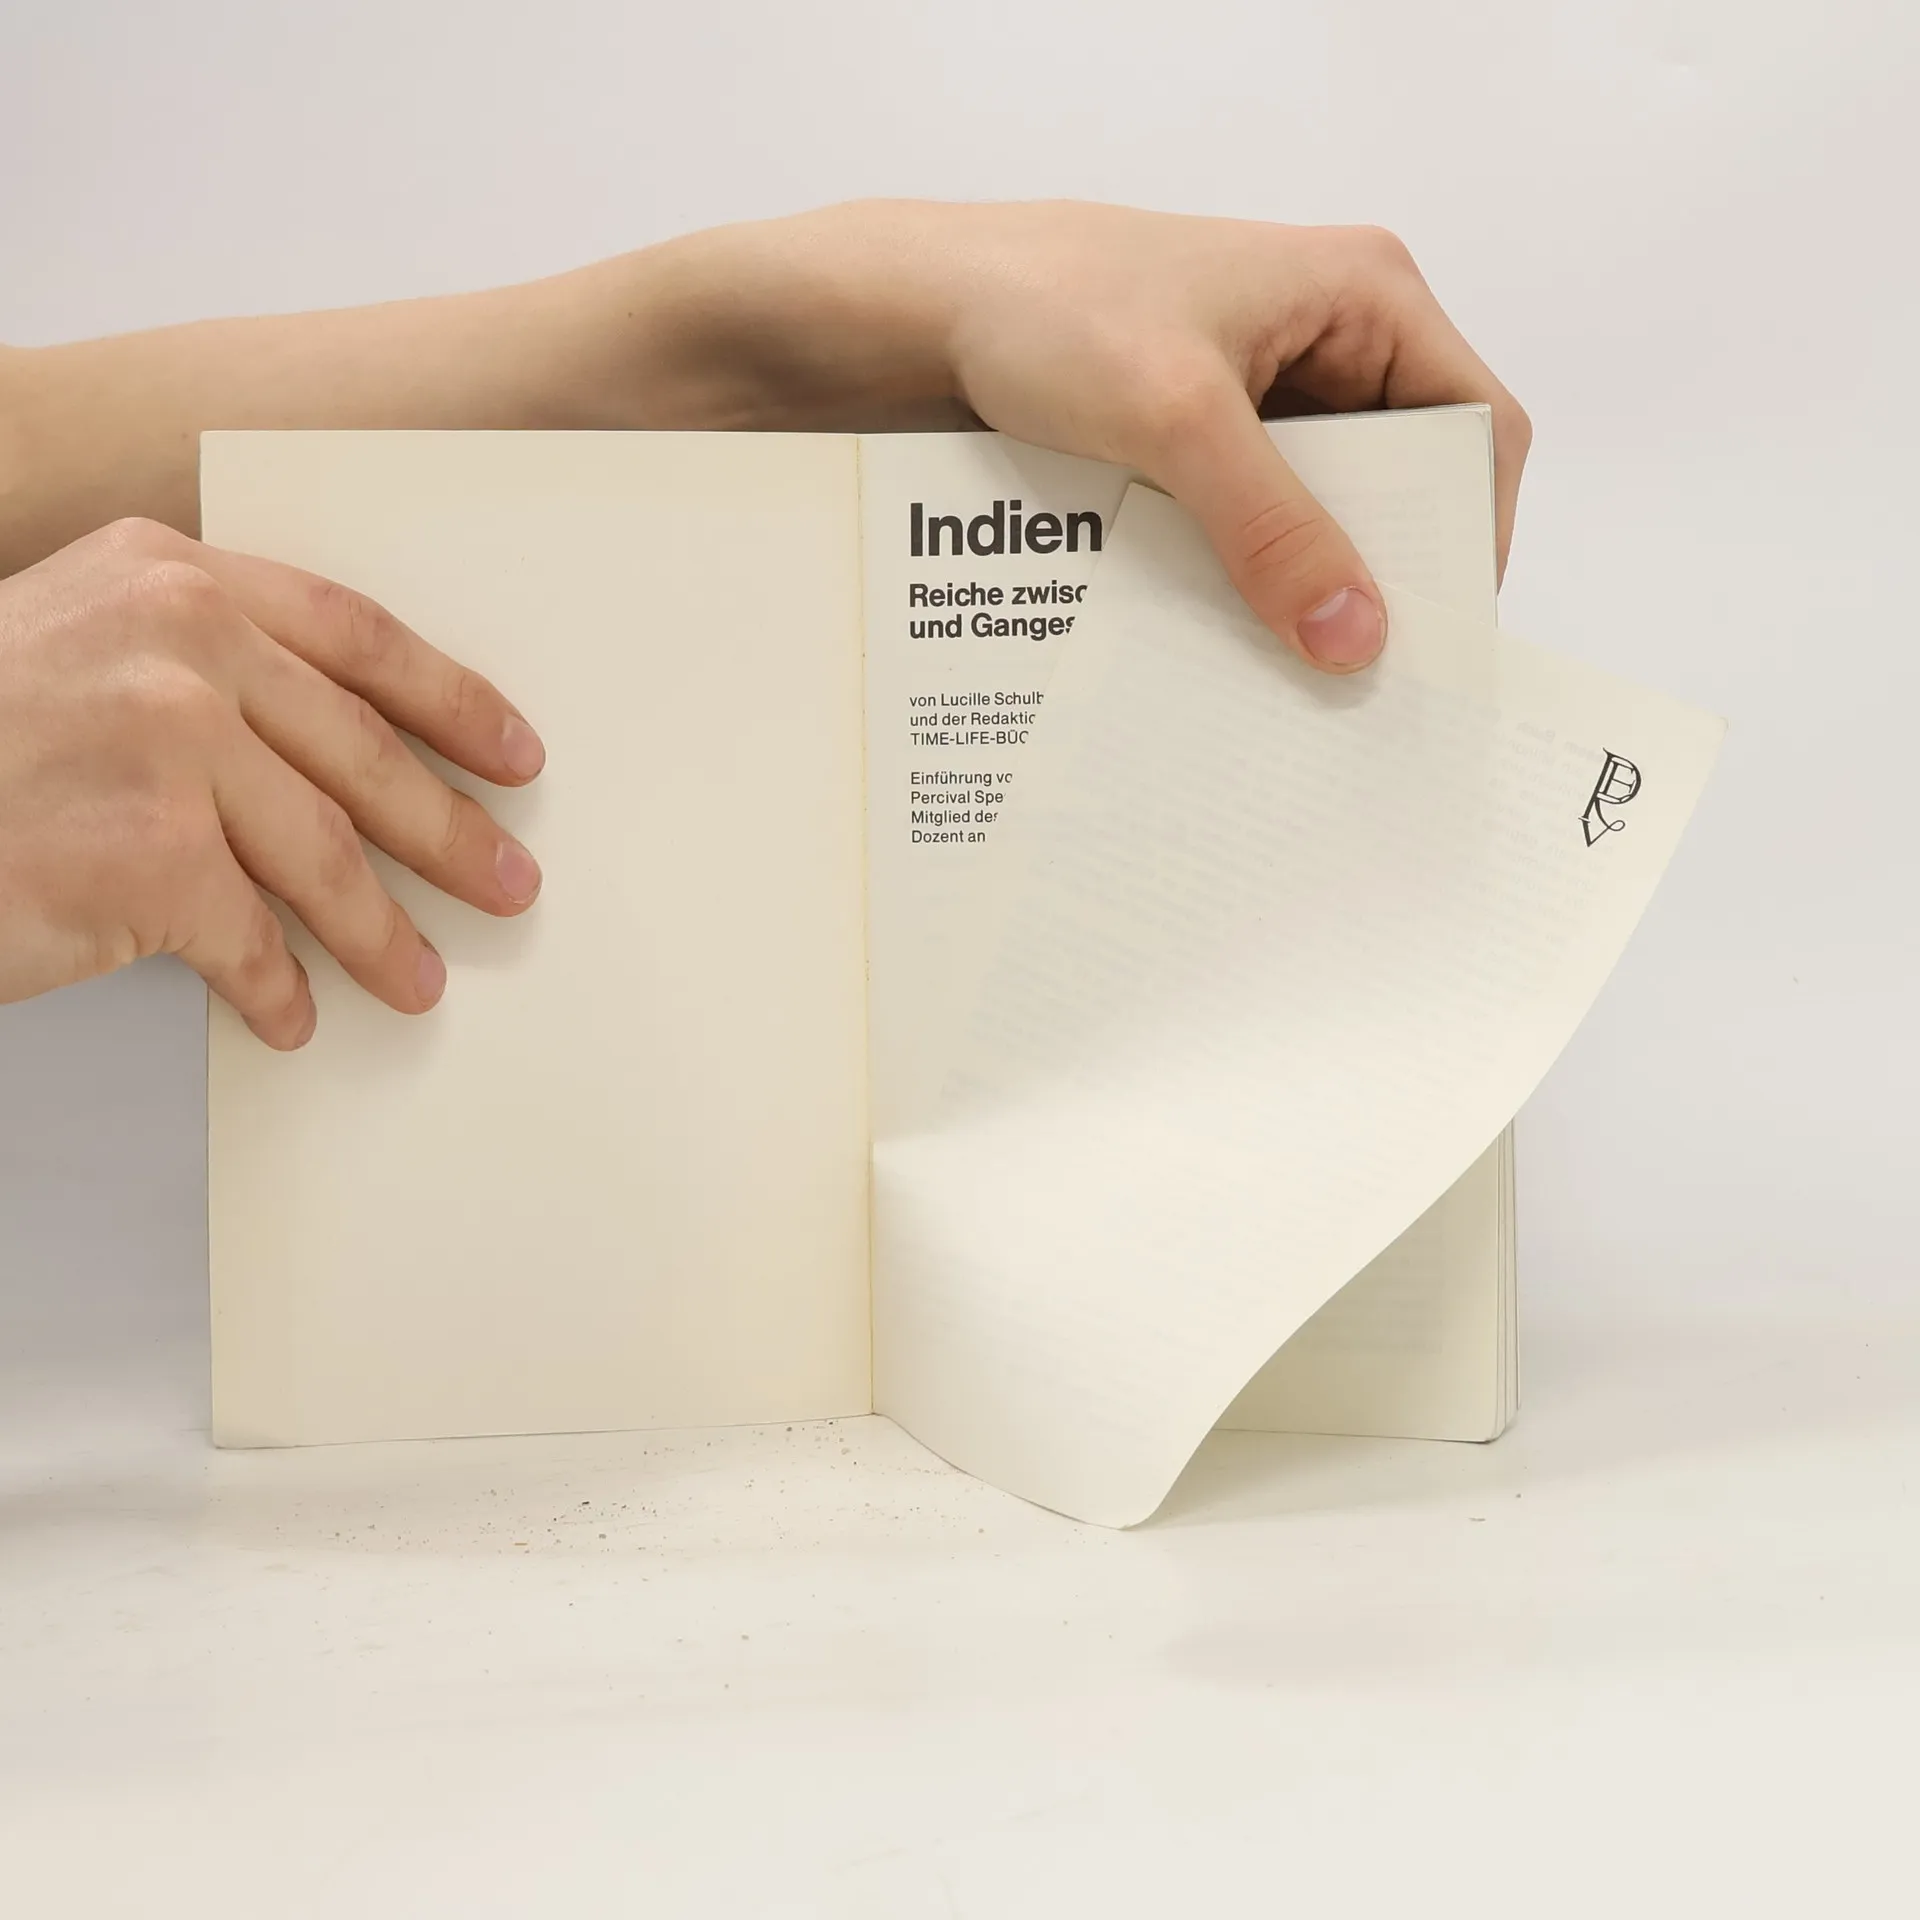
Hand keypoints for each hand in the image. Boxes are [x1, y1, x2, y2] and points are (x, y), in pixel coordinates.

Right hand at [0, 519, 544, 1046]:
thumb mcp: (73, 642)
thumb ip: (197, 667)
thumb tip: (332, 760)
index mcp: (172, 574)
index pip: (357, 636)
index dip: (453, 700)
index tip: (513, 753)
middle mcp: (179, 643)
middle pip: (364, 753)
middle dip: (449, 831)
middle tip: (508, 880)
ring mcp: (166, 747)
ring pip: (324, 855)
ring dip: (384, 932)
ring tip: (421, 977)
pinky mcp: (147, 856)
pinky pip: (249, 940)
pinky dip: (278, 990)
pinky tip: (292, 1015)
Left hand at [937, 205, 1530, 669]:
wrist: (925, 307)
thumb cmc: (1052, 312)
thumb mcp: (1178, 422)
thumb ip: (1273, 529)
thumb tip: (1357, 638)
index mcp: (1366, 293)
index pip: (1478, 423)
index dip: (1470, 529)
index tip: (1435, 629)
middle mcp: (1334, 334)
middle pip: (1407, 473)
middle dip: (1388, 566)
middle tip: (1363, 667)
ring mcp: (1270, 382)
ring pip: (1330, 502)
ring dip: (1314, 576)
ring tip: (1297, 665)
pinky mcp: (1211, 425)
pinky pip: (1263, 510)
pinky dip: (1256, 566)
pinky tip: (1236, 628)